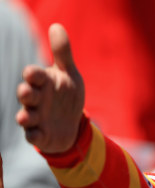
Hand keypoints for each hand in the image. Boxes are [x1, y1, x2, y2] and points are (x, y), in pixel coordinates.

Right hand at [16, 23, 84, 153]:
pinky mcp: (40, 134)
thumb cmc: (67, 96)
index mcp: (43, 82)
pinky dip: (34, 136)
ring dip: (25, 117)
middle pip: (25, 94)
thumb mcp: (69, 75)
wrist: (72, 123)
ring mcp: (36, 117)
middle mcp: (36, 99)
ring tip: (25, 117)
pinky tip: (37, 134)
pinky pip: (33, 136)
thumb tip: (57, 26)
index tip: (32, 73)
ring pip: (26, 116)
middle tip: (26, 92)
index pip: (33, 75)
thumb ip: (63, 53)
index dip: (32, 74)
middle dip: (25, 93)